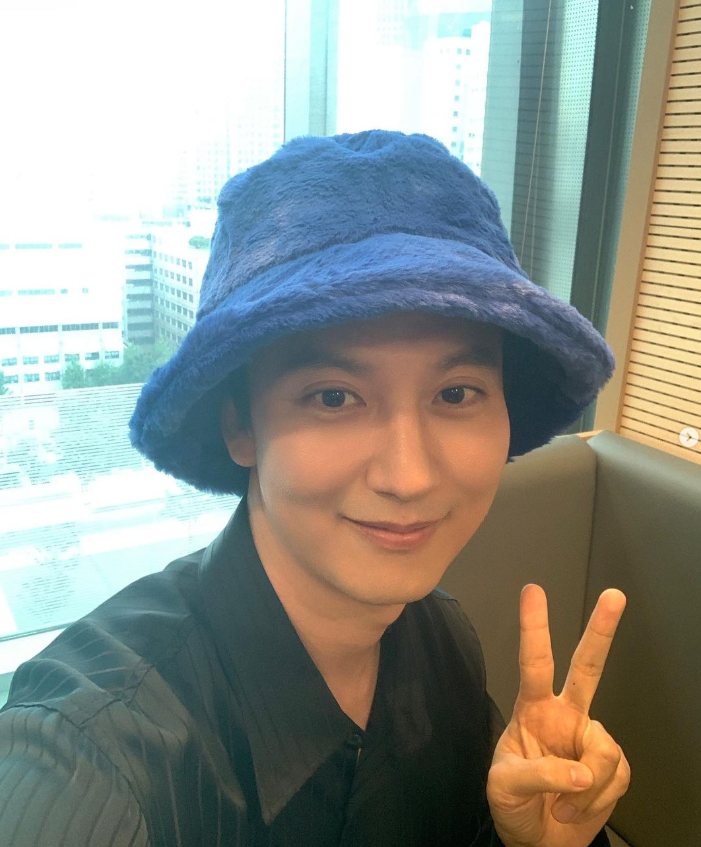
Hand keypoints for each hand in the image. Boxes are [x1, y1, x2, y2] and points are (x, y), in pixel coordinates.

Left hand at [486, 584, 629, 846]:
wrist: (539, 842)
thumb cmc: (514, 804)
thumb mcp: (505, 786)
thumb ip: (537, 774)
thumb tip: (580, 772)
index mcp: (533, 709)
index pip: (533, 663)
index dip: (533, 627)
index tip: (533, 591)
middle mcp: (565, 716)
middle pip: (587, 668)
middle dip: (601, 631)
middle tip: (614, 596)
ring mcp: (590, 740)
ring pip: (603, 749)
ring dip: (585, 786)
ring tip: (563, 802)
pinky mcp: (613, 768)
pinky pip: (615, 778)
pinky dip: (595, 802)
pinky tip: (577, 808)